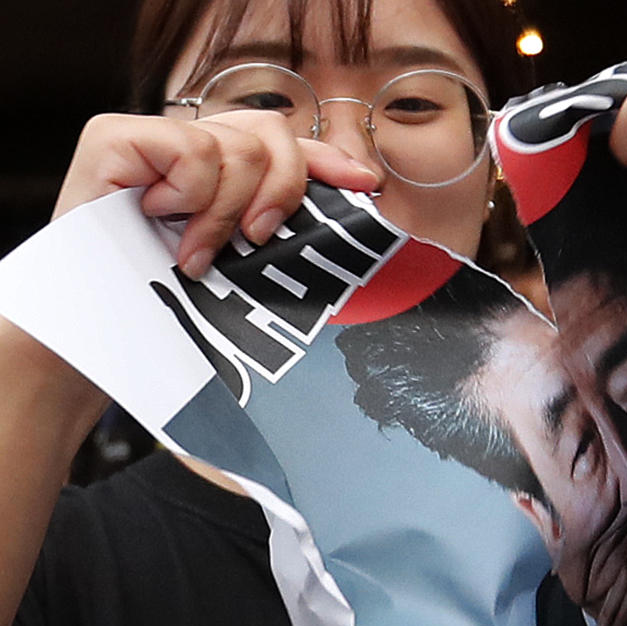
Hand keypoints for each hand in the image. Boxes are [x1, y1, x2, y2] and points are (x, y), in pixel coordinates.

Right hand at [53, 111, 380, 278]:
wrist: (97, 327)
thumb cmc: (164, 298)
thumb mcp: (237, 263)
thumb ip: (272, 230)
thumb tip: (336, 225)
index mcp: (222, 173)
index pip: (285, 147)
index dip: (328, 160)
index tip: (366, 185)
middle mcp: (192, 146)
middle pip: (272, 134)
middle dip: (282, 189)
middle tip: (256, 238)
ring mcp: (155, 137)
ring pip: (236, 148)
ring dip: (223, 213)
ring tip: (193, 252)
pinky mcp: (117, 135)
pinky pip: (193, 150)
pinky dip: (190, 194)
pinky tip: (159, 216)